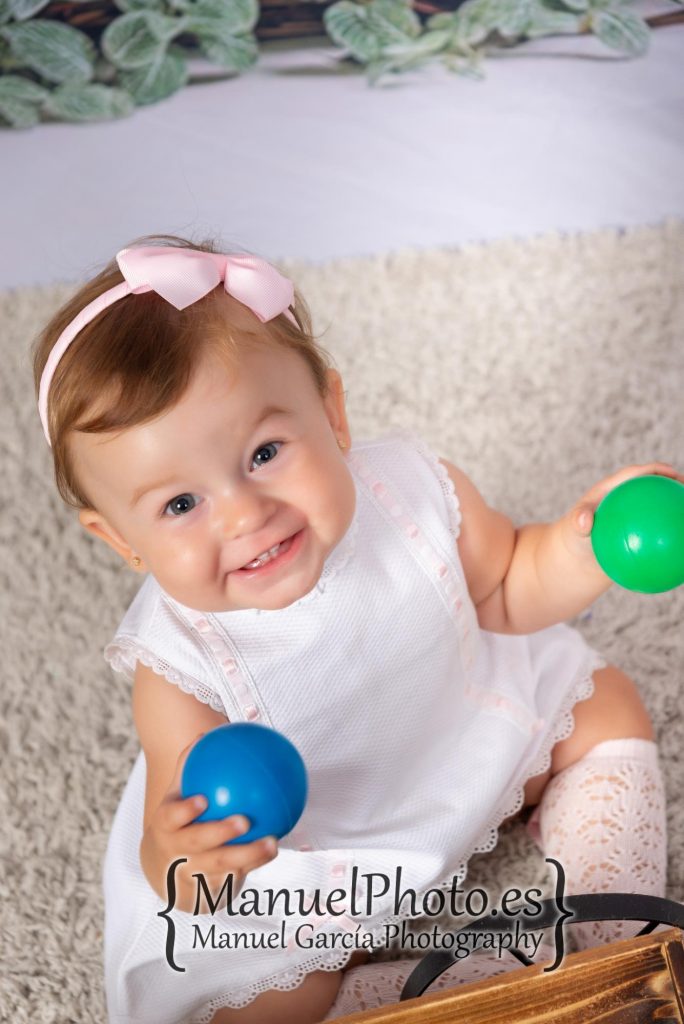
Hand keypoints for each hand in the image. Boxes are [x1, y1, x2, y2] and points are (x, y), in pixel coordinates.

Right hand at [141, 734, 277, 912]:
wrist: (165, 870)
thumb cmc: (177, 820)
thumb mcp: (175, 797)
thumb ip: (188, 768)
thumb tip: (204, 735)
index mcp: (166, 826)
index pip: (172, 818)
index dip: (184, 812)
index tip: (202, 800)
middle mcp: (177, 851)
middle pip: (198, 844)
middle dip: (219, 834)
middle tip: (244, 821)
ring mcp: (194, 873)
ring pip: (222, 866)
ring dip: (248, 855)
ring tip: (272, 842)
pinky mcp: (210, 888)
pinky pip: (235, 875)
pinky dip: (254, 863)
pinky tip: (274, 848)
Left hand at [561, 462, 683, 568]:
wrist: (579, 554)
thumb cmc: (576, 538)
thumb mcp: (573, 529)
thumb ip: (578, 522)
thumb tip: (585, 520)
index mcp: (613, 489)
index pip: (636, 474)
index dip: (655, 470)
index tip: (671, 474)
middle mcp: (628, 498)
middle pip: (655, 486)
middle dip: (673, 485)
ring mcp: (636, 514)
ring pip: (660, 510)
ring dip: (675, 510)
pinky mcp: (641, 530)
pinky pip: (657, 533)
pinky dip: (669, 538)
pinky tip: (682, 552)